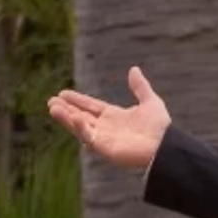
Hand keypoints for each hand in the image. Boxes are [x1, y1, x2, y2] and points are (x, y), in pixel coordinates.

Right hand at [47, 66, 170, 168]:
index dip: (77, 100)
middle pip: (81, 116)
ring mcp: (103, 139)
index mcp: (114, 116)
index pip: (90, 106)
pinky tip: (74, 117)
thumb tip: (134, 69)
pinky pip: (89, 137)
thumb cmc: (160, 127)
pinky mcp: (104, 148)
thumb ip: (140, 86)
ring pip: (80, 126)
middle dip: (66, 109)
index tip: (63, 93)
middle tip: (51, 101)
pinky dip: (81, 128)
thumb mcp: (150, 101)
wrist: (166, 145)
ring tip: (53, 108)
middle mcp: (106, 128)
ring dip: (66, 118)